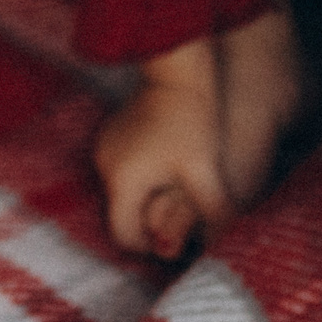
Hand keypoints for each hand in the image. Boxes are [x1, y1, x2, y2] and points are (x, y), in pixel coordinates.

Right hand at [96, 15, 303, 258]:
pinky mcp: (111, 134)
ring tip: (175, 193)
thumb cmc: (192, 122)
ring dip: (143, 200)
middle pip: (121, 215)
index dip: (148, 247)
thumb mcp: (205, 171)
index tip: (175, 243)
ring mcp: (105, 148)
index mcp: (123, 181)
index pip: (124, 235)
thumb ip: (210, 212)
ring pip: (121, 193)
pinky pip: (121, 171)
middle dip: (147, 224)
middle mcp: (105, 167)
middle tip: (180, 222)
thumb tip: (216, 244)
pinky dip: (140, 180)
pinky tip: (165, 169)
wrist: (178, 74)